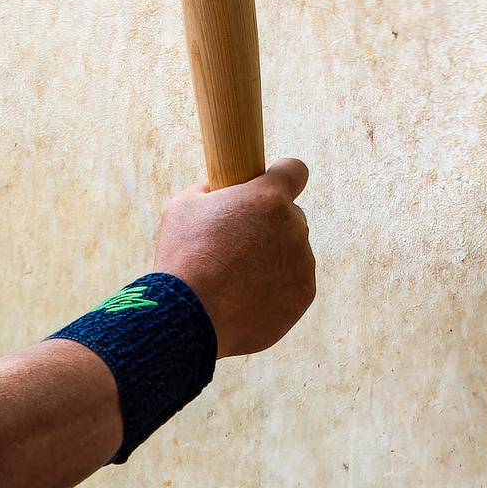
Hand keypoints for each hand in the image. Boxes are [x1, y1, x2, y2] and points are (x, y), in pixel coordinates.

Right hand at [153, 157, 315, 356]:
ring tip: (236, 277)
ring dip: (273, 258)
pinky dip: (276, 288)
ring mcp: (302, 262)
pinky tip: (247, 296)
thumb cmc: (183, 257)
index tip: (270, 187)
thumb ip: (211, 189)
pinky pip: (294, 283)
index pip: (295, 170)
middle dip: (269, 225)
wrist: (187, 317)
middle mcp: (294, 226)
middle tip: (236, 244)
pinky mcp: (303, 294)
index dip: (281, 176)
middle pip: (290, 216)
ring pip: (292, 251)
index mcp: (269, 197)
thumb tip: (219, 190)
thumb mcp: (184, 205)